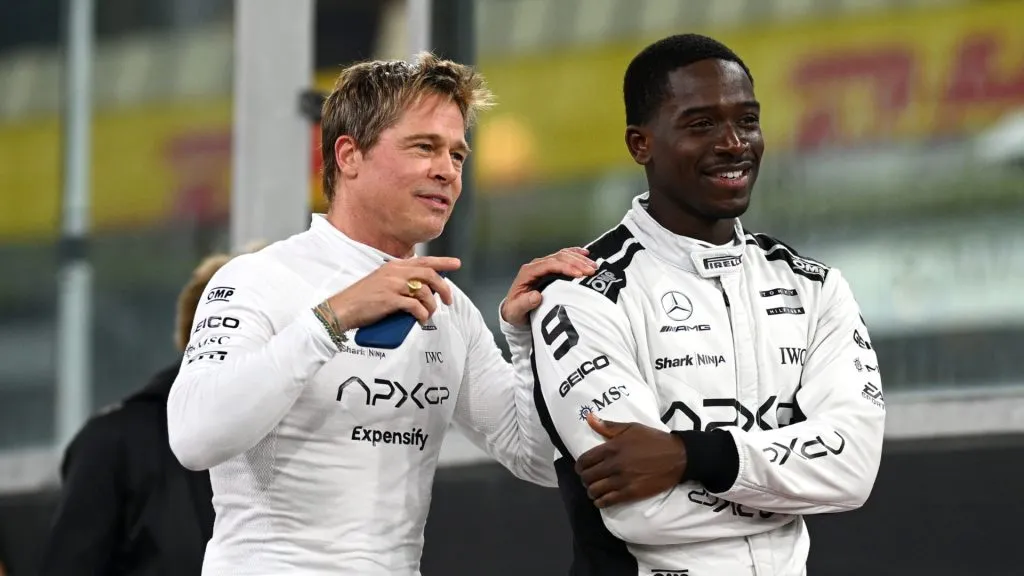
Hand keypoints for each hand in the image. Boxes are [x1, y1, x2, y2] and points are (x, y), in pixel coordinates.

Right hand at [327, 256, 461, 327]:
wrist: (342, 309)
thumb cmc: (362, 299)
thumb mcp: (381, 282)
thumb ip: (398, 281)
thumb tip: (420, 289)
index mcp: (394, 266)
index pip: (423, 261)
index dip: (442, 262)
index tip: (456, 264)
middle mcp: (395, 273)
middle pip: (429, 275)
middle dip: (443, 288)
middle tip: (448, 301)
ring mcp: (392, 286)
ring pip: (424, 292)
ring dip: (432, 306)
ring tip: (430, 315)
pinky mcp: (389, 301)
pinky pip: (415, 307)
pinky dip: (422, 314)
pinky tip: (421, 320)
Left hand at [500, 247, 596, 325]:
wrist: (514, 310)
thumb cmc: (515, 311)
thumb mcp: (515, 311)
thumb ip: (524, 304)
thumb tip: (536, 296)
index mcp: (528, 272)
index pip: (549, 265)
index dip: (565, 267)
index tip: (579, 274)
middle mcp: (536, 266)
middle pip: (558, 258)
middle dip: (576, 263)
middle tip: (591, 270)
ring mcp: (543, 265)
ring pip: (563, 256)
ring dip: (579, 259)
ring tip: (593, 266)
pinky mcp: (550, 268)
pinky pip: (564, 257)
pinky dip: (575, 254)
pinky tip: (586, 253)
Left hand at [575, 412, 686, 507]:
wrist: (677, 456)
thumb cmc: (653, 440)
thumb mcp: (631, 427)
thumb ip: (608, 426)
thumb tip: (589, 418)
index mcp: (612, 447)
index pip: (585, 460)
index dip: (580, 466)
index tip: (581, 468)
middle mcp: (614, 464)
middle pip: (587, 476)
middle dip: (585, 479)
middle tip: (589, 479)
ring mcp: (622, 480)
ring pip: (595, 490)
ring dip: (591, 491)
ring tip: (594, 490)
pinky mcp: (631, 493)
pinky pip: (608, 501)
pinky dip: (600, 502)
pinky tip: (601, 500)